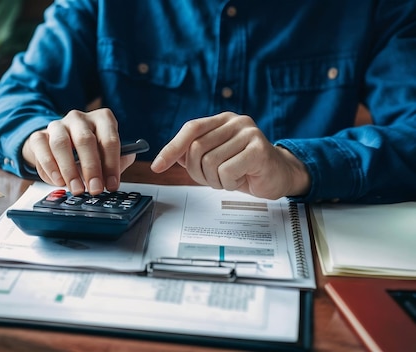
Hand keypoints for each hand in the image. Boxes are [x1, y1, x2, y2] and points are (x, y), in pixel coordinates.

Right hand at [22, 108, 135, 194]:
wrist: (57, 145)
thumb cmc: (88, 151)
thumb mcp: (106, 155)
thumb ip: (117, 162)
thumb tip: (117, 174)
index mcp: (102, 119)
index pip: (109, 139)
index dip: (112, 164)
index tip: (112, 184)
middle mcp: (79, 118)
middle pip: (85, 140)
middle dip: (91, 168)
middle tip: (95, 189)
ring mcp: (57, 125)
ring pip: (61, 144)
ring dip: (69, 170)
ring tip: (77, 189)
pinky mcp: (39, 135)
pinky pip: (42, 148)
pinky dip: (50, 166)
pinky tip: (59, 181)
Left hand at [150, 111, 309, 198]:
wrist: (279, 176)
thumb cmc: (246, 168)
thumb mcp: (215, 159)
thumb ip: (193, 154)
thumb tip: (168, 157)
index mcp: (222, 120)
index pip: (190, 129)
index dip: (171, 148)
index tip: (157, 166)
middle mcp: (235, 121)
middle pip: (196, 149)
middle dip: (198, 172)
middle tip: (212, 179)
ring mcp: (249, 133)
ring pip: (210, 162)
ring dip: (215, 180)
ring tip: (230, 178)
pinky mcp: (259, 149)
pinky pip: (227, 171)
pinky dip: (228, 183)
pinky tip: (241, 179)